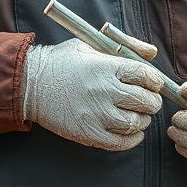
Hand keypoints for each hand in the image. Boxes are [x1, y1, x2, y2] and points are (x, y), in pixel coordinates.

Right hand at [22, 38, 164, 150]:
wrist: (31, 84)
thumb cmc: (62, 61)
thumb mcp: (91, 44)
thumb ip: (126, 45)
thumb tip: (153, 53)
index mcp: (106, 66)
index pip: (146, 76)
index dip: (155, 81)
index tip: (153, 83)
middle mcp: (104, 90)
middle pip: (146, 101)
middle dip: (152, 101)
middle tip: (148, 100)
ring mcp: (97, 114)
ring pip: (136, 123)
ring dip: (143, 120)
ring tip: (137, 114)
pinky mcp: (88, 133)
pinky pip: (121, 142)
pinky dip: (132, 139)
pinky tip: (131, 131)